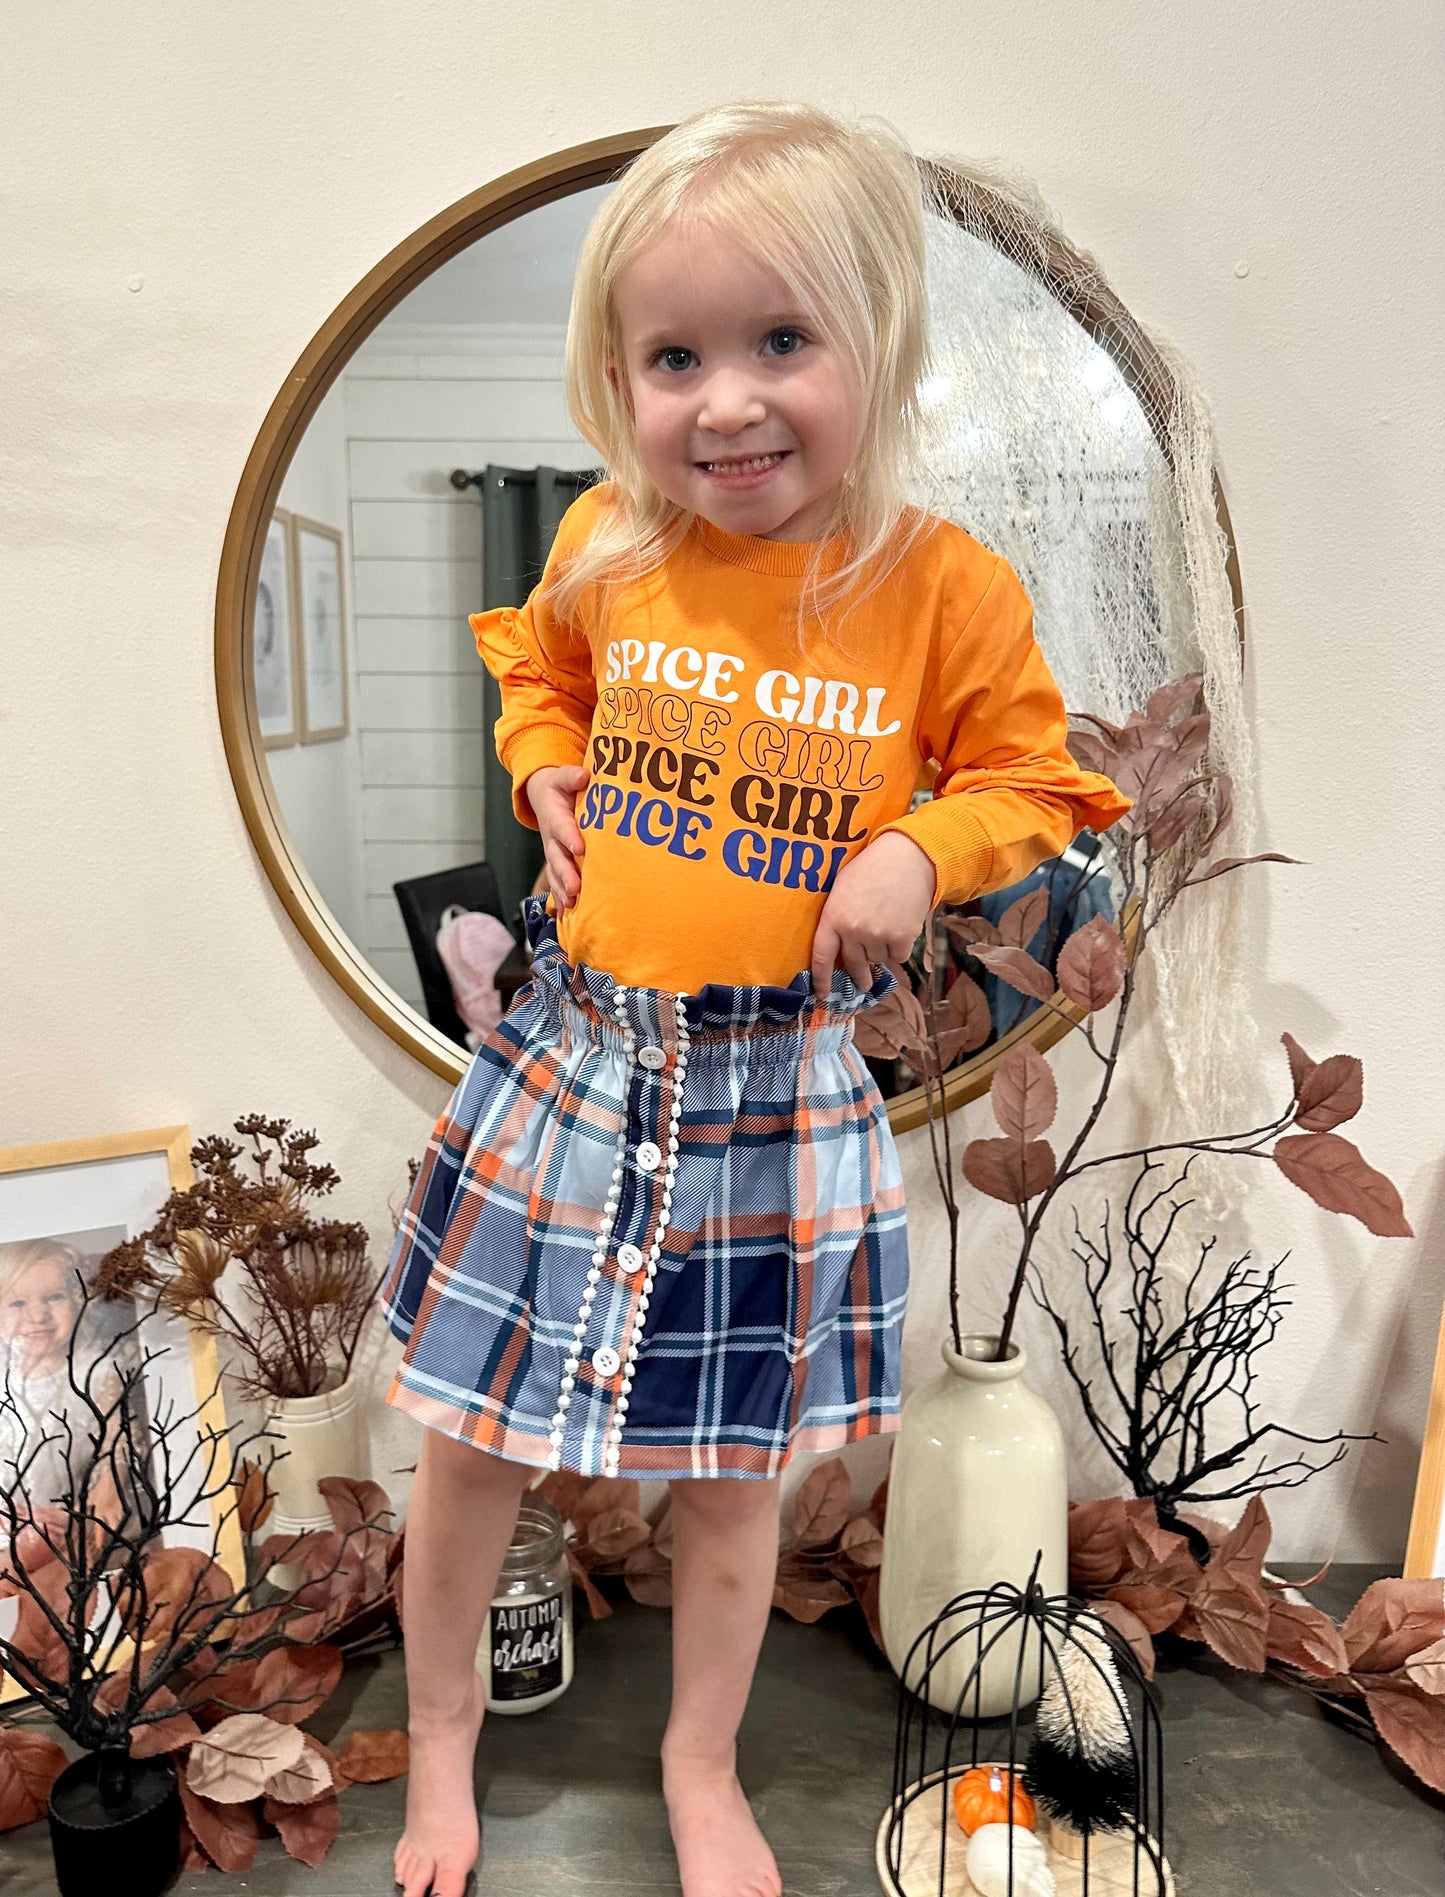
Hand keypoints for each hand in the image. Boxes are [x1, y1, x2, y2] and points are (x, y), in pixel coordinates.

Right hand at [524, 764, 589, 908]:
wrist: (544, 797)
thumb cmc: (560, 787)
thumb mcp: (563, 776)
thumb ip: (572, 776)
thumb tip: (584, 775)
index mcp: (554, 815)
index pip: (562, 827)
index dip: (569, 837)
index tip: (580, 848)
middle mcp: (551, 838)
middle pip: (557, 857)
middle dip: (566, 873)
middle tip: (576, 887)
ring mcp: (553, 852)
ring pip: (556, 873)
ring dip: (563, 888)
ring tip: (572, 902)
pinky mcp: (557, 863)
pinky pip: (557, 882)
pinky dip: (561, 896)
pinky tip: (569, 911)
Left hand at [810, 831, 935, 997]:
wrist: (907, 858)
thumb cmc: (871, 869)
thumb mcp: (842, 890)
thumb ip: (838, 919)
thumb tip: (839, 951)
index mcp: (833, 917)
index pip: (822, 957)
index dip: (822, 979)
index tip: (821, 995)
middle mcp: (853, 930)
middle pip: (854, 965)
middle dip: (859, 976)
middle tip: (862, 984)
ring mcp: (877, 935)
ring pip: (878, 959)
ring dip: (882, 950)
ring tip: (887, 924)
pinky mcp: (902, 937)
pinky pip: (898, 956)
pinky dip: (901, 947)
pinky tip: (901, 926)